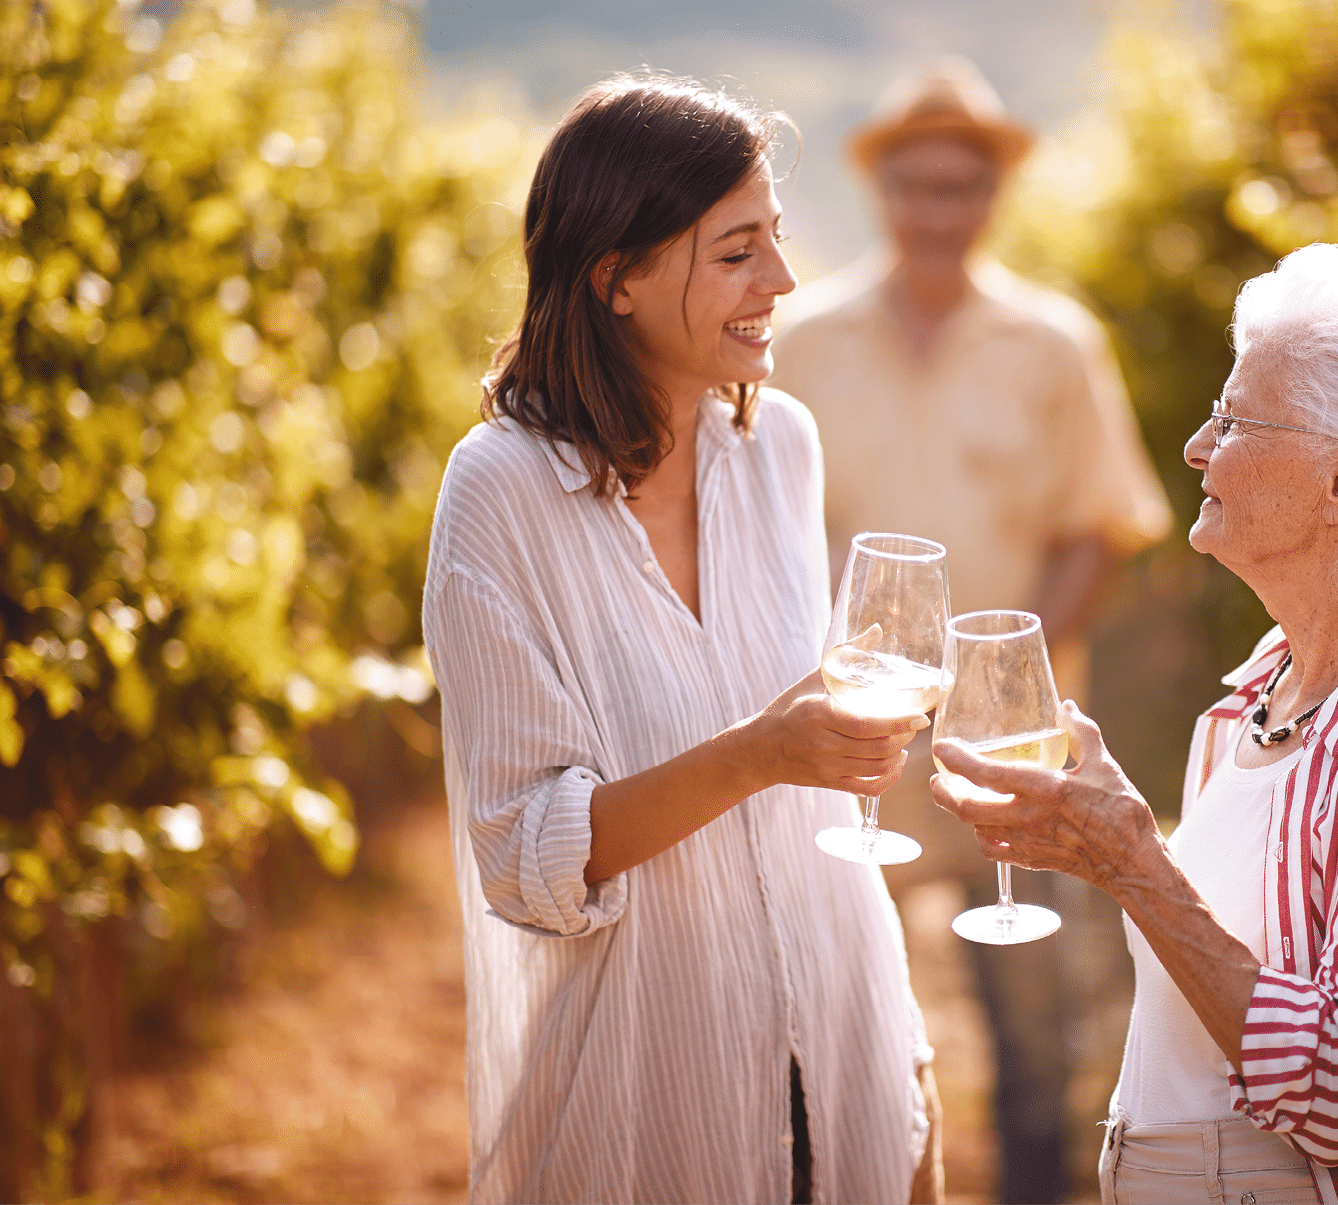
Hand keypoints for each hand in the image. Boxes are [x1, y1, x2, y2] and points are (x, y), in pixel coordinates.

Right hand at [742, 668, 927, 796]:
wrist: (759, 749)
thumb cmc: (788, 708)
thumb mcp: (812, 679)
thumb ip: (846, 653)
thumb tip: (877, 630)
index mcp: (819, 714)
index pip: (866, 724)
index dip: (898, 723)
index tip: (921, 716)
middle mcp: (823, 744)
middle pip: (876, 748)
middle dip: (903, 737)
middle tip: (914, 725)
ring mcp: (826, 767)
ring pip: (875, 768)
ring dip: (898, 756)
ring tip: (904, 742)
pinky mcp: (828, 783)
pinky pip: (866, 788)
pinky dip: (888, 779)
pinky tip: (894, 764)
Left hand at [929, 700, 1161, 892]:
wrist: (1134, 862)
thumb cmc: (1123, 812)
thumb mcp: (1104, 765)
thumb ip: (1082, 733)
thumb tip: (1066, 707)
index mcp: (1045, 788)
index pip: (986, 774)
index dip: (956, 760)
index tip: (940, 749)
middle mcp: (1029, 817)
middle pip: (966, 809)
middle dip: (943, 793)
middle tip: (937, 779)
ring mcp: (1028, 842)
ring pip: (976, 829)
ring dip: (962, 812)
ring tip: (958, 795)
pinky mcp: (1032, 860)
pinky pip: (993, 850)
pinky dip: (981, 836)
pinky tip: (985, 824)